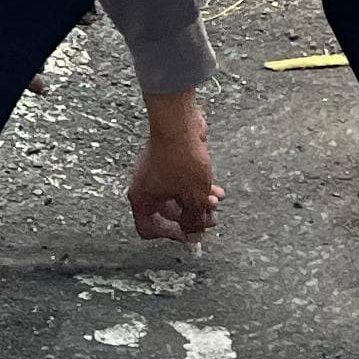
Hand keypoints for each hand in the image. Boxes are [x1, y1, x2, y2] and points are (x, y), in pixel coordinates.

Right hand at [129, 90, 221, 244]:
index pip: (148, 228)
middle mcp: (145, 187)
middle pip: (168, 213)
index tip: (189, 234)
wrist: (179, 124)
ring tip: (216, 203)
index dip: (170, 234)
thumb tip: (195, 234)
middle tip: (210, 219)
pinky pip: (182, 182)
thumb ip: (194, 221)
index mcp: (142, 199)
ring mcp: (156, 174)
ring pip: (178, 197)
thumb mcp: (193, 198)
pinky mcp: (168, 163)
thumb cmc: (180, 158)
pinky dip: (196, 188)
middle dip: (192, 217)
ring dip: (198, 202)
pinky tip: (216, 189)